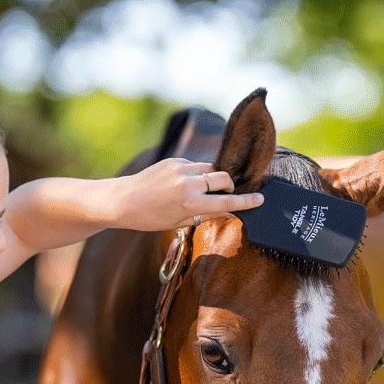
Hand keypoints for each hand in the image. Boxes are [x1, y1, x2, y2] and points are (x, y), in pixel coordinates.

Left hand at [116, 157, 263, 231]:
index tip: (260, 200)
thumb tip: (225, 210)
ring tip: (201, 189)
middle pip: (224, 178)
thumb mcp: (178, 222)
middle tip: (226, 193)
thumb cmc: (150, 218)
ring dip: (212, 178)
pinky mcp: (174, 160)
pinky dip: (195, 173)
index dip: (246, 202)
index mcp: (191, 204)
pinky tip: (181, 184)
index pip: (227, 202)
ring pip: (210, 169)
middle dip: (229, 185)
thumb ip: (204, 214)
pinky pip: (194, 165)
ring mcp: (181, 169)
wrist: (123, 200)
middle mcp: (188, 184)